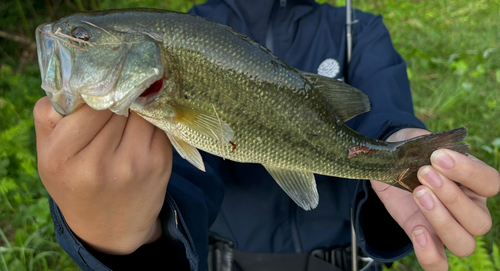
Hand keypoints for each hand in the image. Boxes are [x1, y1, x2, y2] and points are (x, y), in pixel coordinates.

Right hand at [34, 97, 172, 254]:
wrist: (111, 227)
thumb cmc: (75, 182)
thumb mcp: (48, 153)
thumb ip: (51, 115)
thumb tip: (77, 79)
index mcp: (63, 157)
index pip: (88, 104)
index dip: (96, 93)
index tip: (98, 92)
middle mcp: (99, 164)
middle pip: (117, 104)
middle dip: (117, 98)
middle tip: (115, 102)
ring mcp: (134, 164)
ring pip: (141, 110)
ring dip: (136, 106)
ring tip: (128, 114)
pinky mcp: (160, 162)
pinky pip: (158, 122)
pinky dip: (151, 119)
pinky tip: (141, 130)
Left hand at [371, 128, 499, 270]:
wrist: (391, 163)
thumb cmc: (413, 153)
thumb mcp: (421, 145)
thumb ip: (429, 149)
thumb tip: (428, 153)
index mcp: (475, 184)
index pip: (490, 183)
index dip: (468, 171)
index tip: (438, 156)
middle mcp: (470, 210)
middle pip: (479, 221)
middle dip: (452, 197)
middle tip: (424, 174)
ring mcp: (449, 228)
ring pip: (464, 243)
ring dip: (442, 221)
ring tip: (419, 194)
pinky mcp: (425, 239)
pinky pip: (438, 264)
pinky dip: (430, 254)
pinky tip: (417, 231)